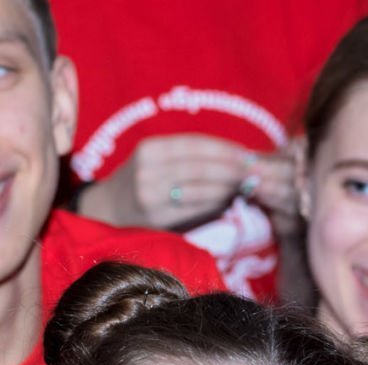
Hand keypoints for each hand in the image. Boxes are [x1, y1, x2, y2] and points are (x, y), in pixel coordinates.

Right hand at [76, 134, 295, 231]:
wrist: (109, 211)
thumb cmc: (144, 182)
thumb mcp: (157, 159)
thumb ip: (191, 157)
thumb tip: (241, 159)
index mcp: (150, 149)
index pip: (196, 144)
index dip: (226, 149)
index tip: (249, 154)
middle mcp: (148, 170)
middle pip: (202, 166)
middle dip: (233, 169)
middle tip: (258, 172)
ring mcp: (151, 195)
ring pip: (202, 188)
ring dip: (230, 187)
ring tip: (249, 185)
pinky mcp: (157, 218)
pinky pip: (196, 208)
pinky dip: (217, 203)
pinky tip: (230, 200)